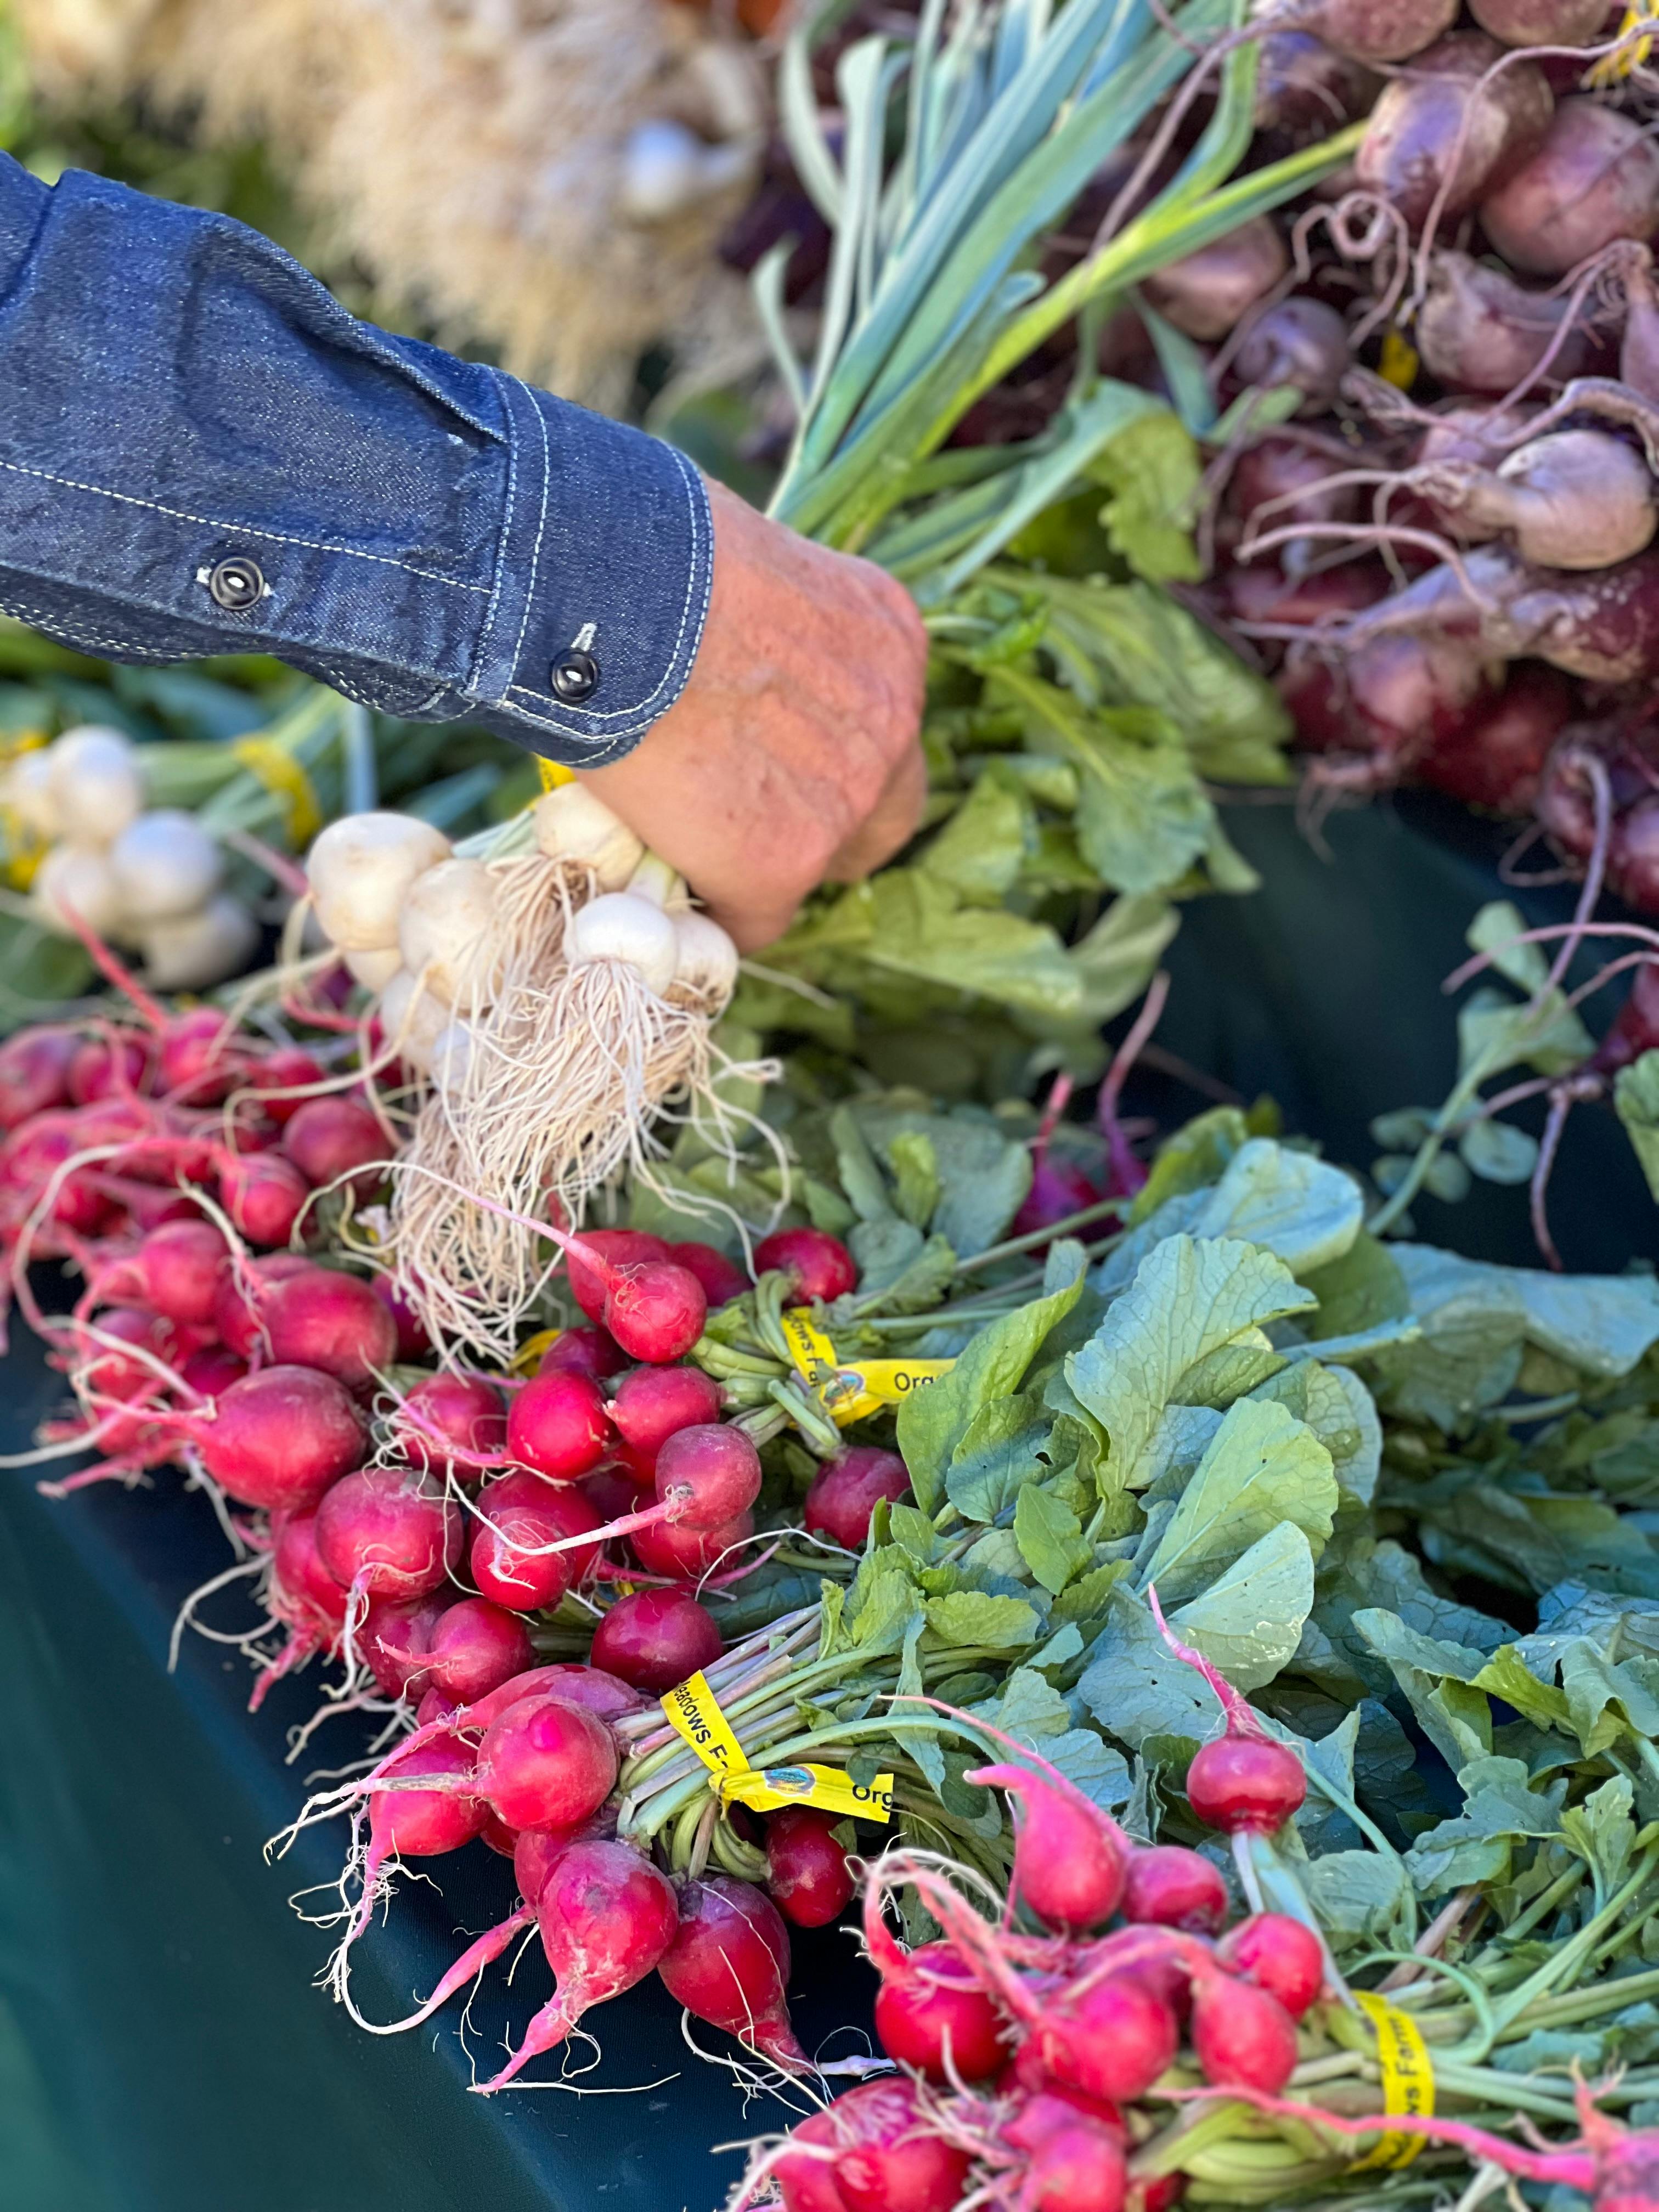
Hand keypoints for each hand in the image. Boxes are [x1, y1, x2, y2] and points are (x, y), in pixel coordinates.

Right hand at [579, 476, 928, 951]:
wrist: (605, 596)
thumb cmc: (642, 552)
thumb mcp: (745, 566)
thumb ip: (764, 625)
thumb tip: (717, 655)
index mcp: (888, 636)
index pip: (879, 728)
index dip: (823, 755)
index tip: (771, 761)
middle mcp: (893, 719)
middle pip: (883, 810)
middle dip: (827, 828)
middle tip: (754, 829)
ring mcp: (847, 798)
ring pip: (820, 867)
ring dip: (763, 865)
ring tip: (688, 850)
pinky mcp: (784, 863)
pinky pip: (758, 919)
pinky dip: (715, 911)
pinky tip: (668, 888)